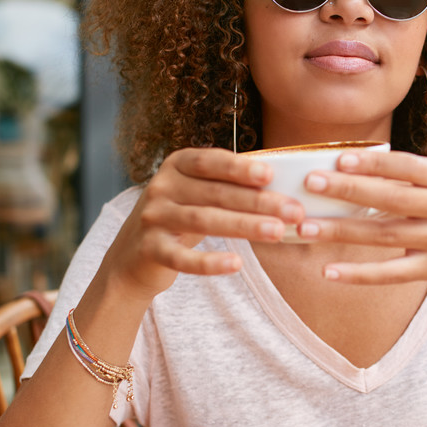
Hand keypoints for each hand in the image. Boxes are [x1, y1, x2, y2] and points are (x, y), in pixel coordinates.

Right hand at [100, 147, 304, 297]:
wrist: (131, 256)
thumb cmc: (180, 219)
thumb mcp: (197, 194)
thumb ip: (228, 186)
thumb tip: (281, 187)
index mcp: (176, 165)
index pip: (211, 162)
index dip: (240, 168)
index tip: (270, 176)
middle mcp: (161, 187)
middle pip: (216, 193)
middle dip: (258, 202)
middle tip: (294, 212)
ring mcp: (152, 218)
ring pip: (203, 220)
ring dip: (244, 226)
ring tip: (277, 232)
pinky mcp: (149, 249)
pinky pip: (182, 258)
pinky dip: (210, 262)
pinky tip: (236, 264)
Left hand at [294, 150, 426, 306]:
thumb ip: (408, 178)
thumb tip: (345, 167)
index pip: (408, 166)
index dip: (374, 163)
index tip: (338, 159)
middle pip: (393, 199)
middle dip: (349, 190)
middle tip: (311, 184)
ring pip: (386, 235)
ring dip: (342, 231)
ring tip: (306, 228)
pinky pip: (392, 273)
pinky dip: (359, 273)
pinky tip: (329, 271)